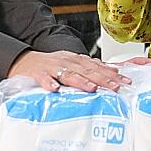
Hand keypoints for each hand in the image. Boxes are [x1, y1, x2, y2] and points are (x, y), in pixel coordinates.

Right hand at [9, 50, 131, 92]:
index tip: (125, 81)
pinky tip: (55, 89)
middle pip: (87, 71)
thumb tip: (114, 71)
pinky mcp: (38, 73)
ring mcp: (53, 67)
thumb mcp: (73, 64)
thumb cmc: (51, 66)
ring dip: (81, 81)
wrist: (25, 61)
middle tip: (115, 87)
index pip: (98, 67)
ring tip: (92, 88)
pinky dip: (49, 83)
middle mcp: (67, 62)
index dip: (112, 74)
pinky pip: (44, 78)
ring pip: (69, 74)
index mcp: (77, 60)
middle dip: (102, 79)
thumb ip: (92, 68)